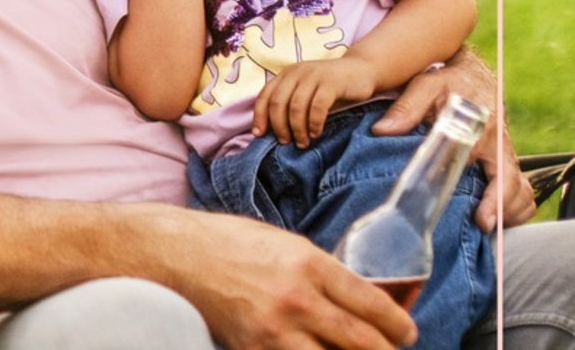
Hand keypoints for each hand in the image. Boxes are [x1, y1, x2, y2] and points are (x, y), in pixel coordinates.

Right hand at [180, 213, 416, 349]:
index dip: (399, 325)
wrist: (174, 255)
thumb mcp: (283, 244)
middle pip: (364, 343)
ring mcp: (274, 331)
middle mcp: (298, 299)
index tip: (406, 332)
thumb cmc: (226, 242)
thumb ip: (319, 272)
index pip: (373, 305)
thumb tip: (354, 298)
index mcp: (310, 264)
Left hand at [253, 57, 375, 148]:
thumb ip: (290, 103)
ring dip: (297, 129)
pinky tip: (316, 132)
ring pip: (296, 107)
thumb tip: (273, 131)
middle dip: (279, 126)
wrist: (362, 70)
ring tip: (302, 142)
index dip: (259, 116)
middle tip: (285, 142)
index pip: (265, 95)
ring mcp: (314, 76)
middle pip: (278, 103)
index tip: (259, 134)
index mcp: (286, 74)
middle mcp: (297, 72)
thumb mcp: (306, 91)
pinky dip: (314, 123)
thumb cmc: (331, 87)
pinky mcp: (331, 83)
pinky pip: (317, 107)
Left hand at [370, 47, 534, 229]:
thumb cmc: (446, 79)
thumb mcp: (425, 85)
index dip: (490, 199)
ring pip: (519, 189)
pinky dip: (513, 203)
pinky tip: (495, 216)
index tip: (481, 219)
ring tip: (488, 226)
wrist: (471, 73)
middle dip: (501, 210)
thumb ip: (406, 108)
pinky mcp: (502, 157)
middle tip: (483, 227)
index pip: (492, 171)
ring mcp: (503, 152)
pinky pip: (518, 186)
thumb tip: (382, 130)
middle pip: (512, 186)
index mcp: (482, 130)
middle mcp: (497, 144)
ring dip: (508, 210)